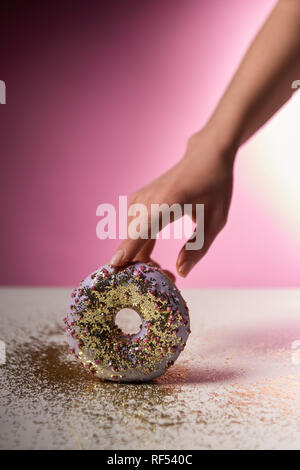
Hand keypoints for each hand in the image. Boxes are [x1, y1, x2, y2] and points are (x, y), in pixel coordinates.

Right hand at [110, 126, 235, 277]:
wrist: (205, 156)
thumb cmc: (215, 186)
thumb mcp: (215, 220)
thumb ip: (197, 249)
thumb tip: (179, 273)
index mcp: (165, 204)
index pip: (138, 234)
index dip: (125, 256)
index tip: (113, 274)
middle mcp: (145, 201)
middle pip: (130, 242)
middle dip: (142, 267)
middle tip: (168, 278)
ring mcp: (138, 200)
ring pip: (129, 239)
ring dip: (141, 259)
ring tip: (166, 270)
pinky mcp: (137, 202)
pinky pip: (132, 232)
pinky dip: (139, 248)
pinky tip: (153, 258)